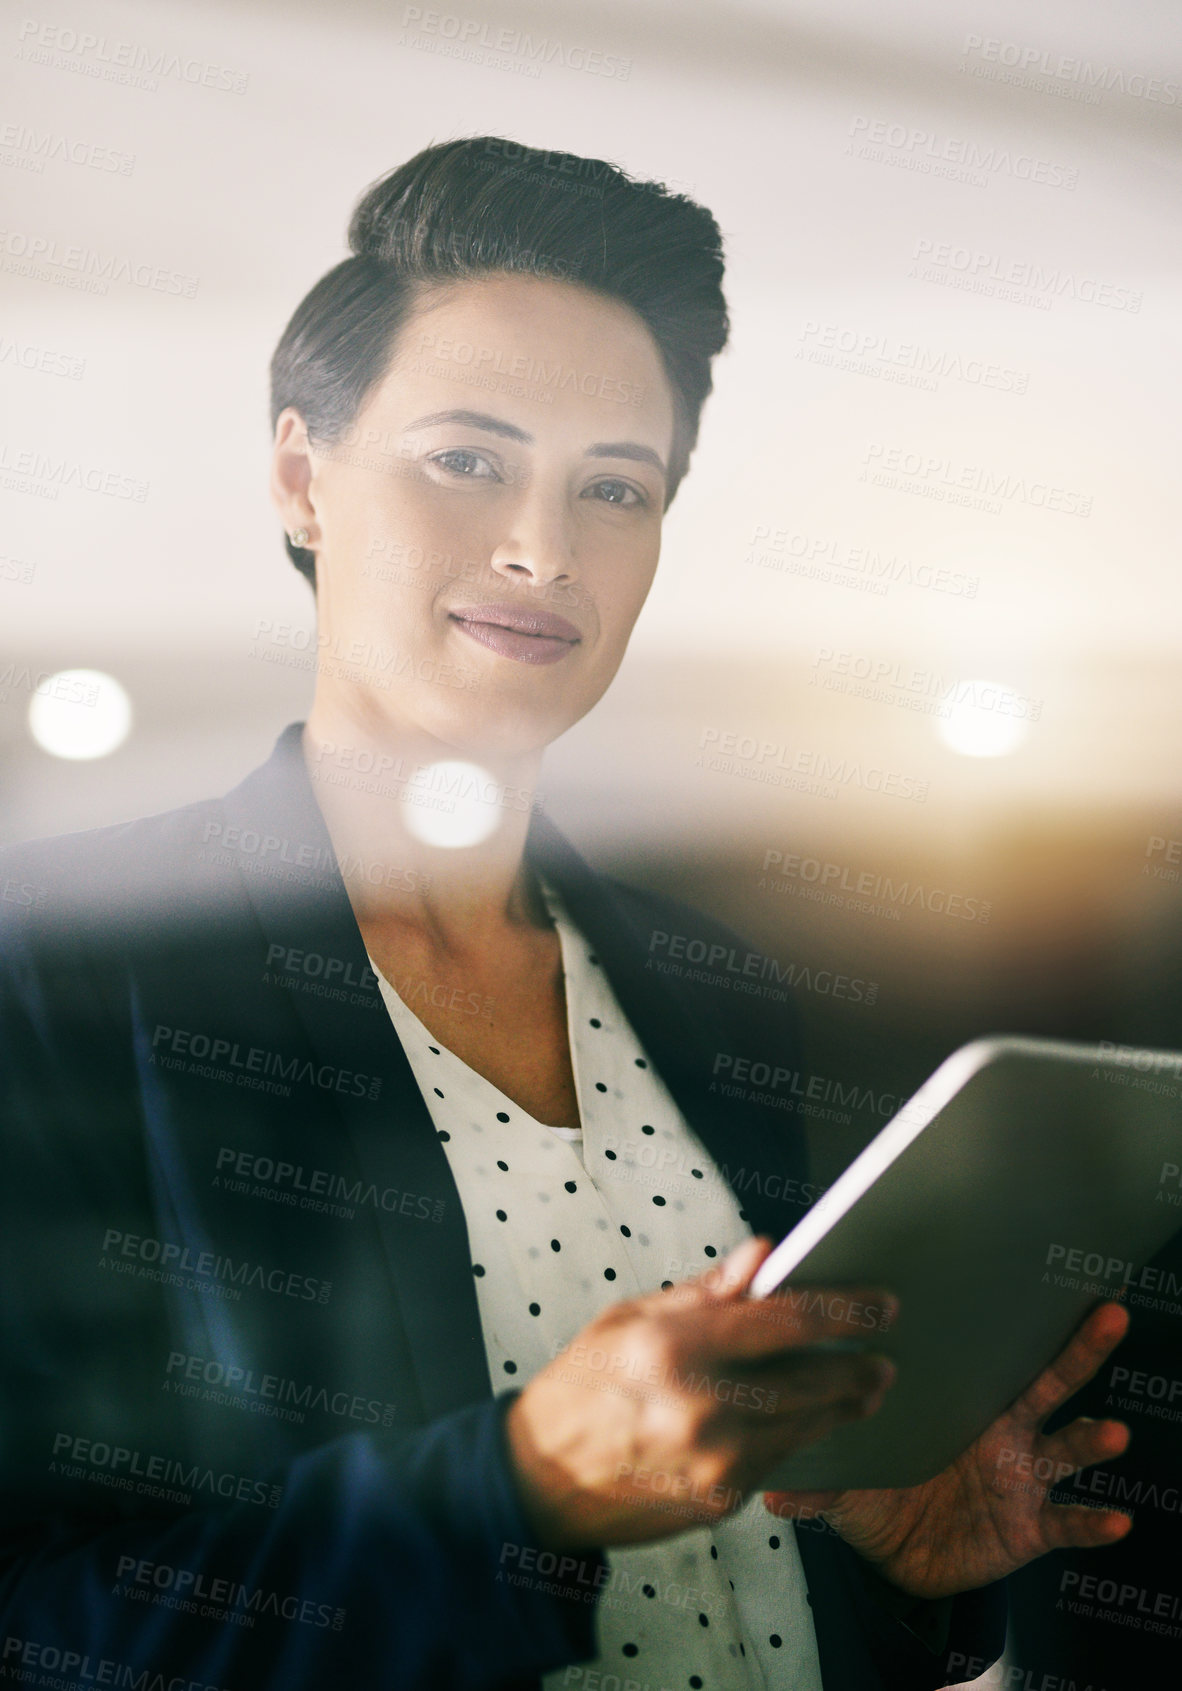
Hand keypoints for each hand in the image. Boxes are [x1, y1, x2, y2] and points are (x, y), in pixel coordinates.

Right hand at [505, 1235, 897, 1549]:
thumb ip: (705, 1291)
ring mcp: (717, 1461)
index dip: (844, 1309)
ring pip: (805, 1424)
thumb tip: (762, 1257)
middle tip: (886, 1353)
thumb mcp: (630, 1317)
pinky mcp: (721, 1500)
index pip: (787, 1319)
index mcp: (679, 1347)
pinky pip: (778, 1460)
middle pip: (813, 1379)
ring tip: (865, 1388)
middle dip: (859, 1364)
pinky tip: (811, 1421)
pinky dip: (799, 1436)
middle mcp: (705, 1406)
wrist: (540, 1479)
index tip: (880, 1302)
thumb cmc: (581, 1386)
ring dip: (842, 1404)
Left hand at [765, 1299, 1132, 1598]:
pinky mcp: (1030, 1525)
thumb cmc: (876, 1491)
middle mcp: (1000, 1429)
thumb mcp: (842, 1473)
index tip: (1033, 1275)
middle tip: (1106, 1313)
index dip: (1013, 1314)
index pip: (991, 1348)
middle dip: (1080, 1347)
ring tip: (1113, 1432)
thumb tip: (769, 1486)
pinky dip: (1092, 1522)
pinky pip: (1068, 1522)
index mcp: (960, 1400)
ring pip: (1067, 1445)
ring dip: (1093, 1438)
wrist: (896, 1556)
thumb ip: (813, 1475)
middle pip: (1048, 1379)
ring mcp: (1019, 1474)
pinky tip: (1115, 1519)